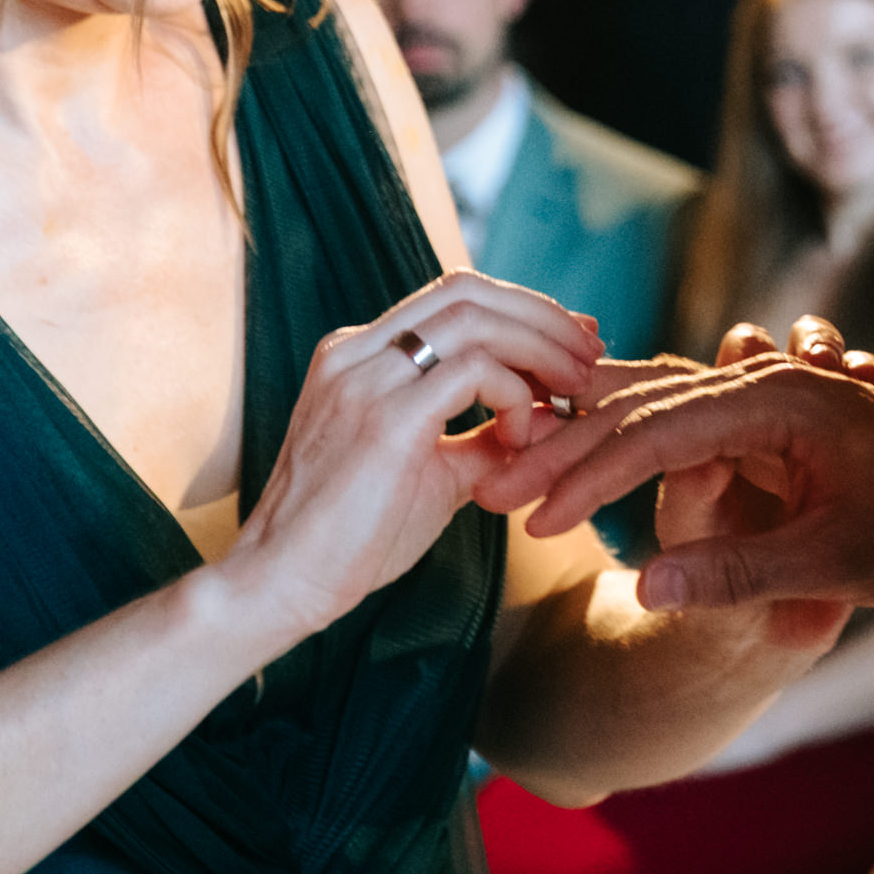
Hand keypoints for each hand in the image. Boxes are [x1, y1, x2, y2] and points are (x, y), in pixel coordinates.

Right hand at [227, 272, 600, 647]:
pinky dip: (514, 393)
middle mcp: (356, 351)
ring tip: (575, 387)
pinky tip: (521, 434)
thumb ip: (480, 438)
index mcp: (358, 354)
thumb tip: (545, 421)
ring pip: (475, 319)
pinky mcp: (385, 419)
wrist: (282, 583)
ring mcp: (365, 379)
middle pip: (467, 290)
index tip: (572, 340)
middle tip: (591, 352)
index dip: (521, 309)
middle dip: (541, 315)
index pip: (452, 298)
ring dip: (540, 347)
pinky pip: (473, 371)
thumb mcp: (430, 472)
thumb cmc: (351, 536)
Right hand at [477, 318, 873, 613]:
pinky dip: (628, 433)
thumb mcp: (836, 563)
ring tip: (516, 462)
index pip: (658, 433)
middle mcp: (767, 382)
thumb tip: (646, 588)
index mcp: (780, 400)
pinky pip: (681, 416)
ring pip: (656, 403)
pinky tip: (580, 441)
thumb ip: (739, 572)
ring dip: (589, 436)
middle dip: (567, 448)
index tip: (535, 520)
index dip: (590, 478)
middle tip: (495, 489)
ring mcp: (769, 394)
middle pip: (643, 405)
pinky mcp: (772, 417)